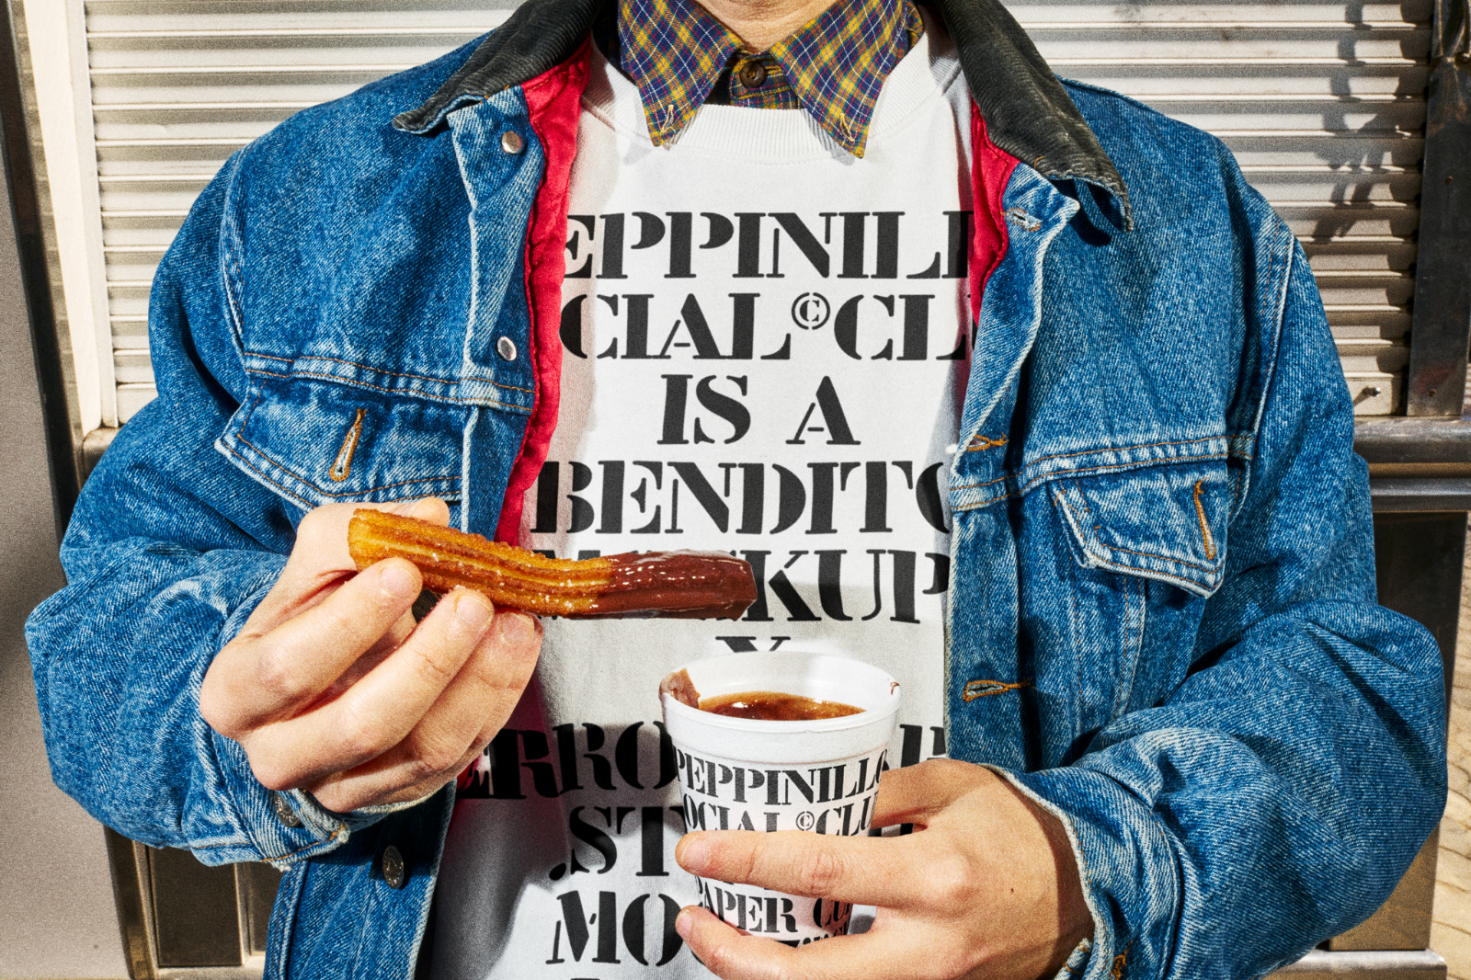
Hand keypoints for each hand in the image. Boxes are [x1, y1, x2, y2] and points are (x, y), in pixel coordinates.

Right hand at [199, 498, 540, 812]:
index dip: (350, 620)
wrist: (311, 686)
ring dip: (480, 682)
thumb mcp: (312, 571)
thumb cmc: (309, 621)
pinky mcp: (401, 791)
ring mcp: (344, 783)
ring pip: (422, 748)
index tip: (403, 570)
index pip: (290, 666)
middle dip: (428, 660)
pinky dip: (497, 700)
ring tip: (514, 623)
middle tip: (473, 602)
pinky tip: (516, 650)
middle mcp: (282, 753)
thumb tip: (425, 517)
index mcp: (238, 693)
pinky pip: (459, 757)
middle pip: (362, 723)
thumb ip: (357, 534)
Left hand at [674, 759, 1092, 979]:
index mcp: (932, 877)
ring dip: (758, 974)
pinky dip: (805, 976)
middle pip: (807, 977)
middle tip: (692, 921)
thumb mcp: (950, 784)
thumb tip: (810, 797)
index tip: (699, 851)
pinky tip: (777, 950)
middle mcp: (927, 944)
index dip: (747, 862)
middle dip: (732, 955)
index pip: (818, 873)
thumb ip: (877, 790)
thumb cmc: (1019, 830)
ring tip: (720, 937)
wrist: (1087, 887)